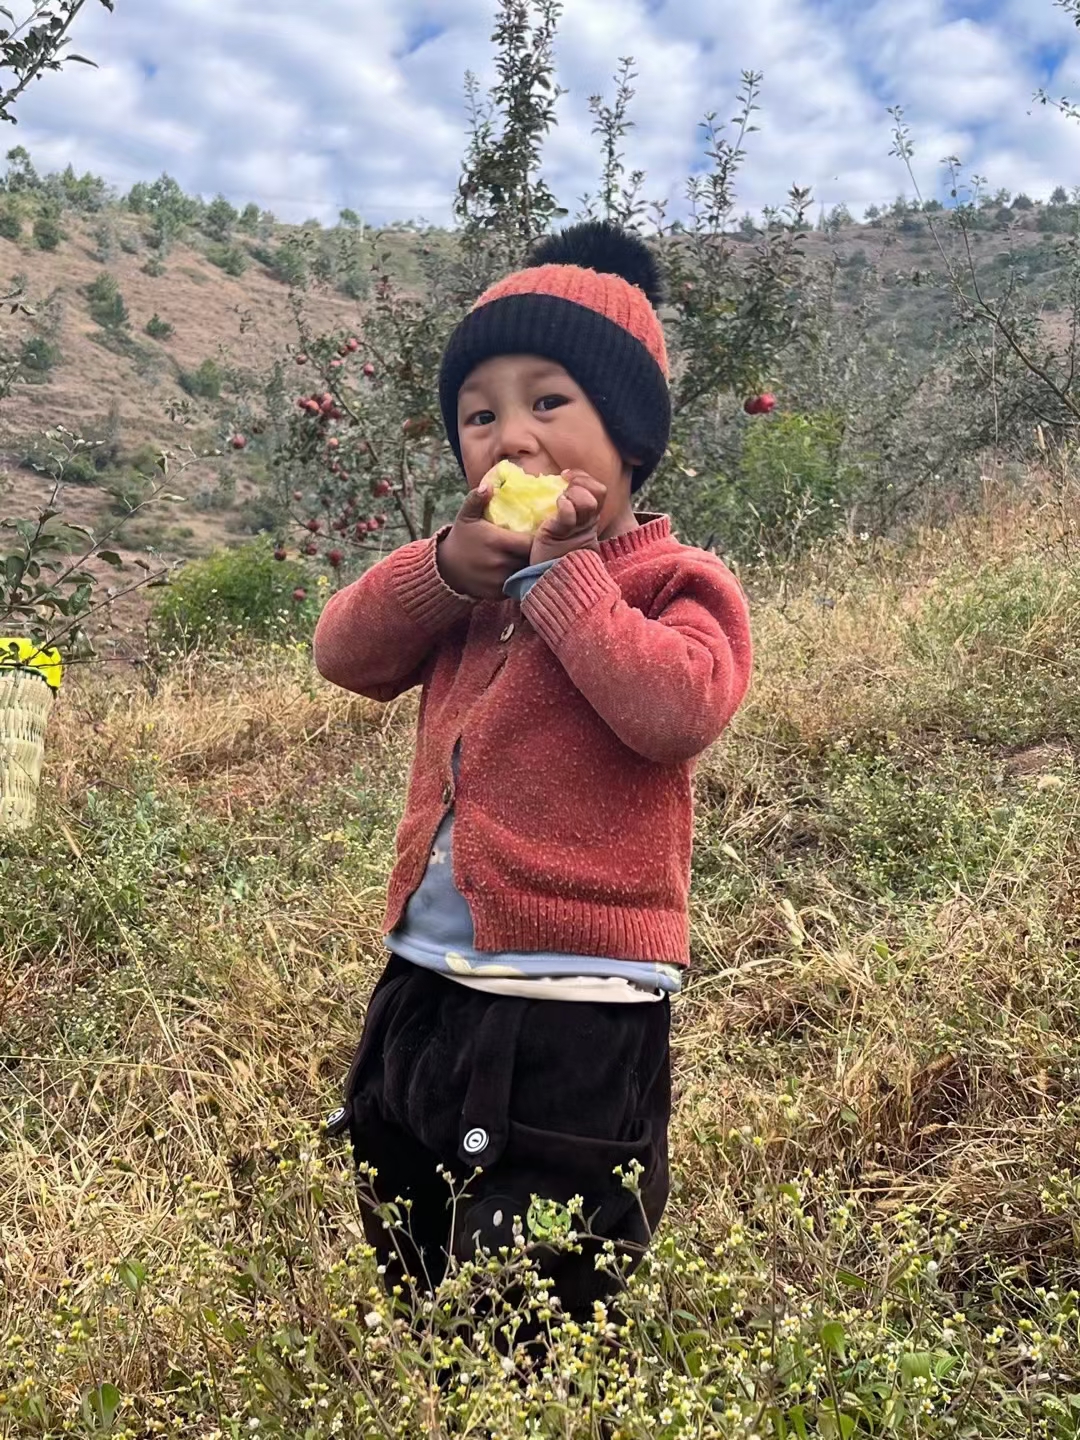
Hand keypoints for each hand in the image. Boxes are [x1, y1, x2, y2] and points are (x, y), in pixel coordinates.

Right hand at [436, 481, 532, 600]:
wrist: (445, 569)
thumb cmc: (461, 539)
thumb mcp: (466, 517)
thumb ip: (477, 500)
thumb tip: (489, 485)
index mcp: (497, 542)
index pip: (530, 542)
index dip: (540, 540)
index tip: (543, 536)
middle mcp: (500, 562)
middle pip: (531, 559)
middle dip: (539, 554)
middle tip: (544, 548)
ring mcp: (500, 580)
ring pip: (526, 574)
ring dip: (531, 567)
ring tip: (537, 560)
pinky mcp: (499, 594)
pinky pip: (518, 586)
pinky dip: (521, 580)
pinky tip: (523, 572)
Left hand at [529, 470, 606, 565]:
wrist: (551, 578)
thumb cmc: (553, 552)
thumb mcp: (564, 527)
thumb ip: (566, 510)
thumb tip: (554, 489)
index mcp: (590, 518)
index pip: (599, 489)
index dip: (584, 477)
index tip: (566, 476)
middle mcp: (588, 522)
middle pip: (598, 491)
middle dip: (581, 482)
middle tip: (564, 486)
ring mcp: (576, 528)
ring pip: (587, 501)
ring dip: (573, 493)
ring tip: (561, 500)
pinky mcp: (560, 533)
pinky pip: (568, 513)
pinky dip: (563, 506)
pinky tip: (557, 508)